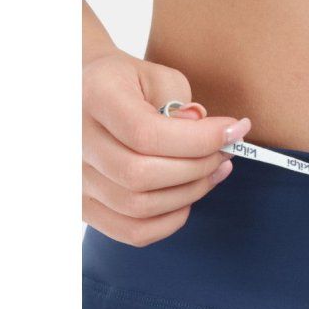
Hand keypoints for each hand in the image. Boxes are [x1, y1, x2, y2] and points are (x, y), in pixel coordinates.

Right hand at [82, 50, 249, 246]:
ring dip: (190, 192)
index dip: (199, 139)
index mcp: (93, 99)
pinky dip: (171, 220)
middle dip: (198, 166)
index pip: (146, 134)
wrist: (83, 96)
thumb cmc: (127, 84)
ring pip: (140, 207)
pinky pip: (133, 231)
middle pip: (141, 175)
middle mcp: (74, 142)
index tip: (234, 130)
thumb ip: (180, 102)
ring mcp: (74, 180)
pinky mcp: (84, 206)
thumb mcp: (156, 76)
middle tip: (225, 152)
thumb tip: (205, 135)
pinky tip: (188, 194)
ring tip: (215, 170)